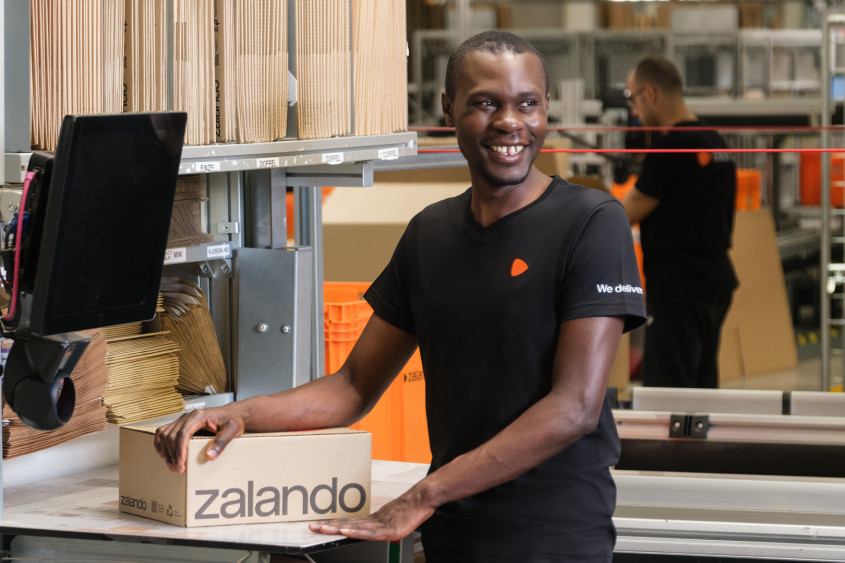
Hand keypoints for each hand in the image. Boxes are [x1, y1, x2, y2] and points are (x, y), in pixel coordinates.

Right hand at [153, 407, 244, 472]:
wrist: (232, 414)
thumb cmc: (232, 420)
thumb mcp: (232, 430)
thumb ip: (222, 442)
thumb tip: (209, 456)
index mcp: (199, 416)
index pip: (182, 432)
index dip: (179, 449)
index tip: (181, 463)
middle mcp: (188, 416)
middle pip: (171, 435)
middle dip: (172, 454)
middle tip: (178, 469)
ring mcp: (183, 420)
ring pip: (164, 434)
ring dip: (165, 451)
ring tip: (172, 466)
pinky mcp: (181, 424)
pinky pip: (164, 432)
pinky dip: (160, 444)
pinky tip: (164, 454)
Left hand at [308, 490, 434, 541]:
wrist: (422, 500)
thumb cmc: (410, 510)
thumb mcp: (395, 523)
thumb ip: (388, 530)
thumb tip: (389, 536)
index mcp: (373, 520)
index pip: (349, 523)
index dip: (333, 524)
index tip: (320, 525)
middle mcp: (373, 521)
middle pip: (347, 524)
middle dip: (328, 526)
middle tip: (312, 526)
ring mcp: (379, 525)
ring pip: (354, 527)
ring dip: (337, 528)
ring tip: (322, 529)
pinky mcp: (387, 530)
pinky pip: (369, 532)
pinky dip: (356, 532)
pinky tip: (346, 531)